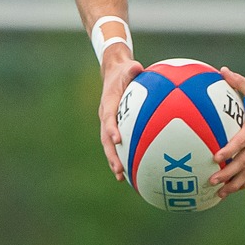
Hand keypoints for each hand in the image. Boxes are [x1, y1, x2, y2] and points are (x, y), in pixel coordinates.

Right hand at [96, 49, 144, 180]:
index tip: (118, 139)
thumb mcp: (129, 67)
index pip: (108, 118)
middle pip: (106, 139)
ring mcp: (109, 124)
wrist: (113, 73)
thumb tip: (139, 67)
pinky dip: (122, 157)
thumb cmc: (124, 71)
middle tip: (119, 169)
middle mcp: (106, 116)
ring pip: (109, 146)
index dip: (111, 129)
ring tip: (122, 178)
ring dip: (114, 161)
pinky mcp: (115, 128)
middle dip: (112, 155)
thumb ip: (133, 69)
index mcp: (108, 103)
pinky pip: (117, 144)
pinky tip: (132, 172)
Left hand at [210, 67, 244, 197]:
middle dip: (228, 174)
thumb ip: (238, 81)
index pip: (242, 141)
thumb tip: (222, 70)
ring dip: (235, 183)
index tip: (216, 158)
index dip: (229, 150)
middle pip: (244, 162)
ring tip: (220, 194)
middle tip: (212, 180)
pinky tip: (234, 189)